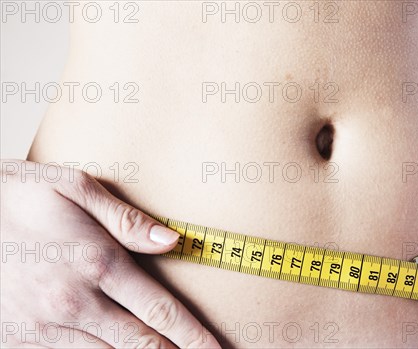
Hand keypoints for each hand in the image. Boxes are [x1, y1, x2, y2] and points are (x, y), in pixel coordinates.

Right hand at [0, 160, 219, 347]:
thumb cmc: (16, 196)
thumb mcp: (72, 188)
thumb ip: (126, 219)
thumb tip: (173, 240)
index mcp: (97, 264)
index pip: (161, 311)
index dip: (194, 336)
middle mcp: (75, 303)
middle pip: (142, 345)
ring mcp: (46, 327)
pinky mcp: (20, 339)